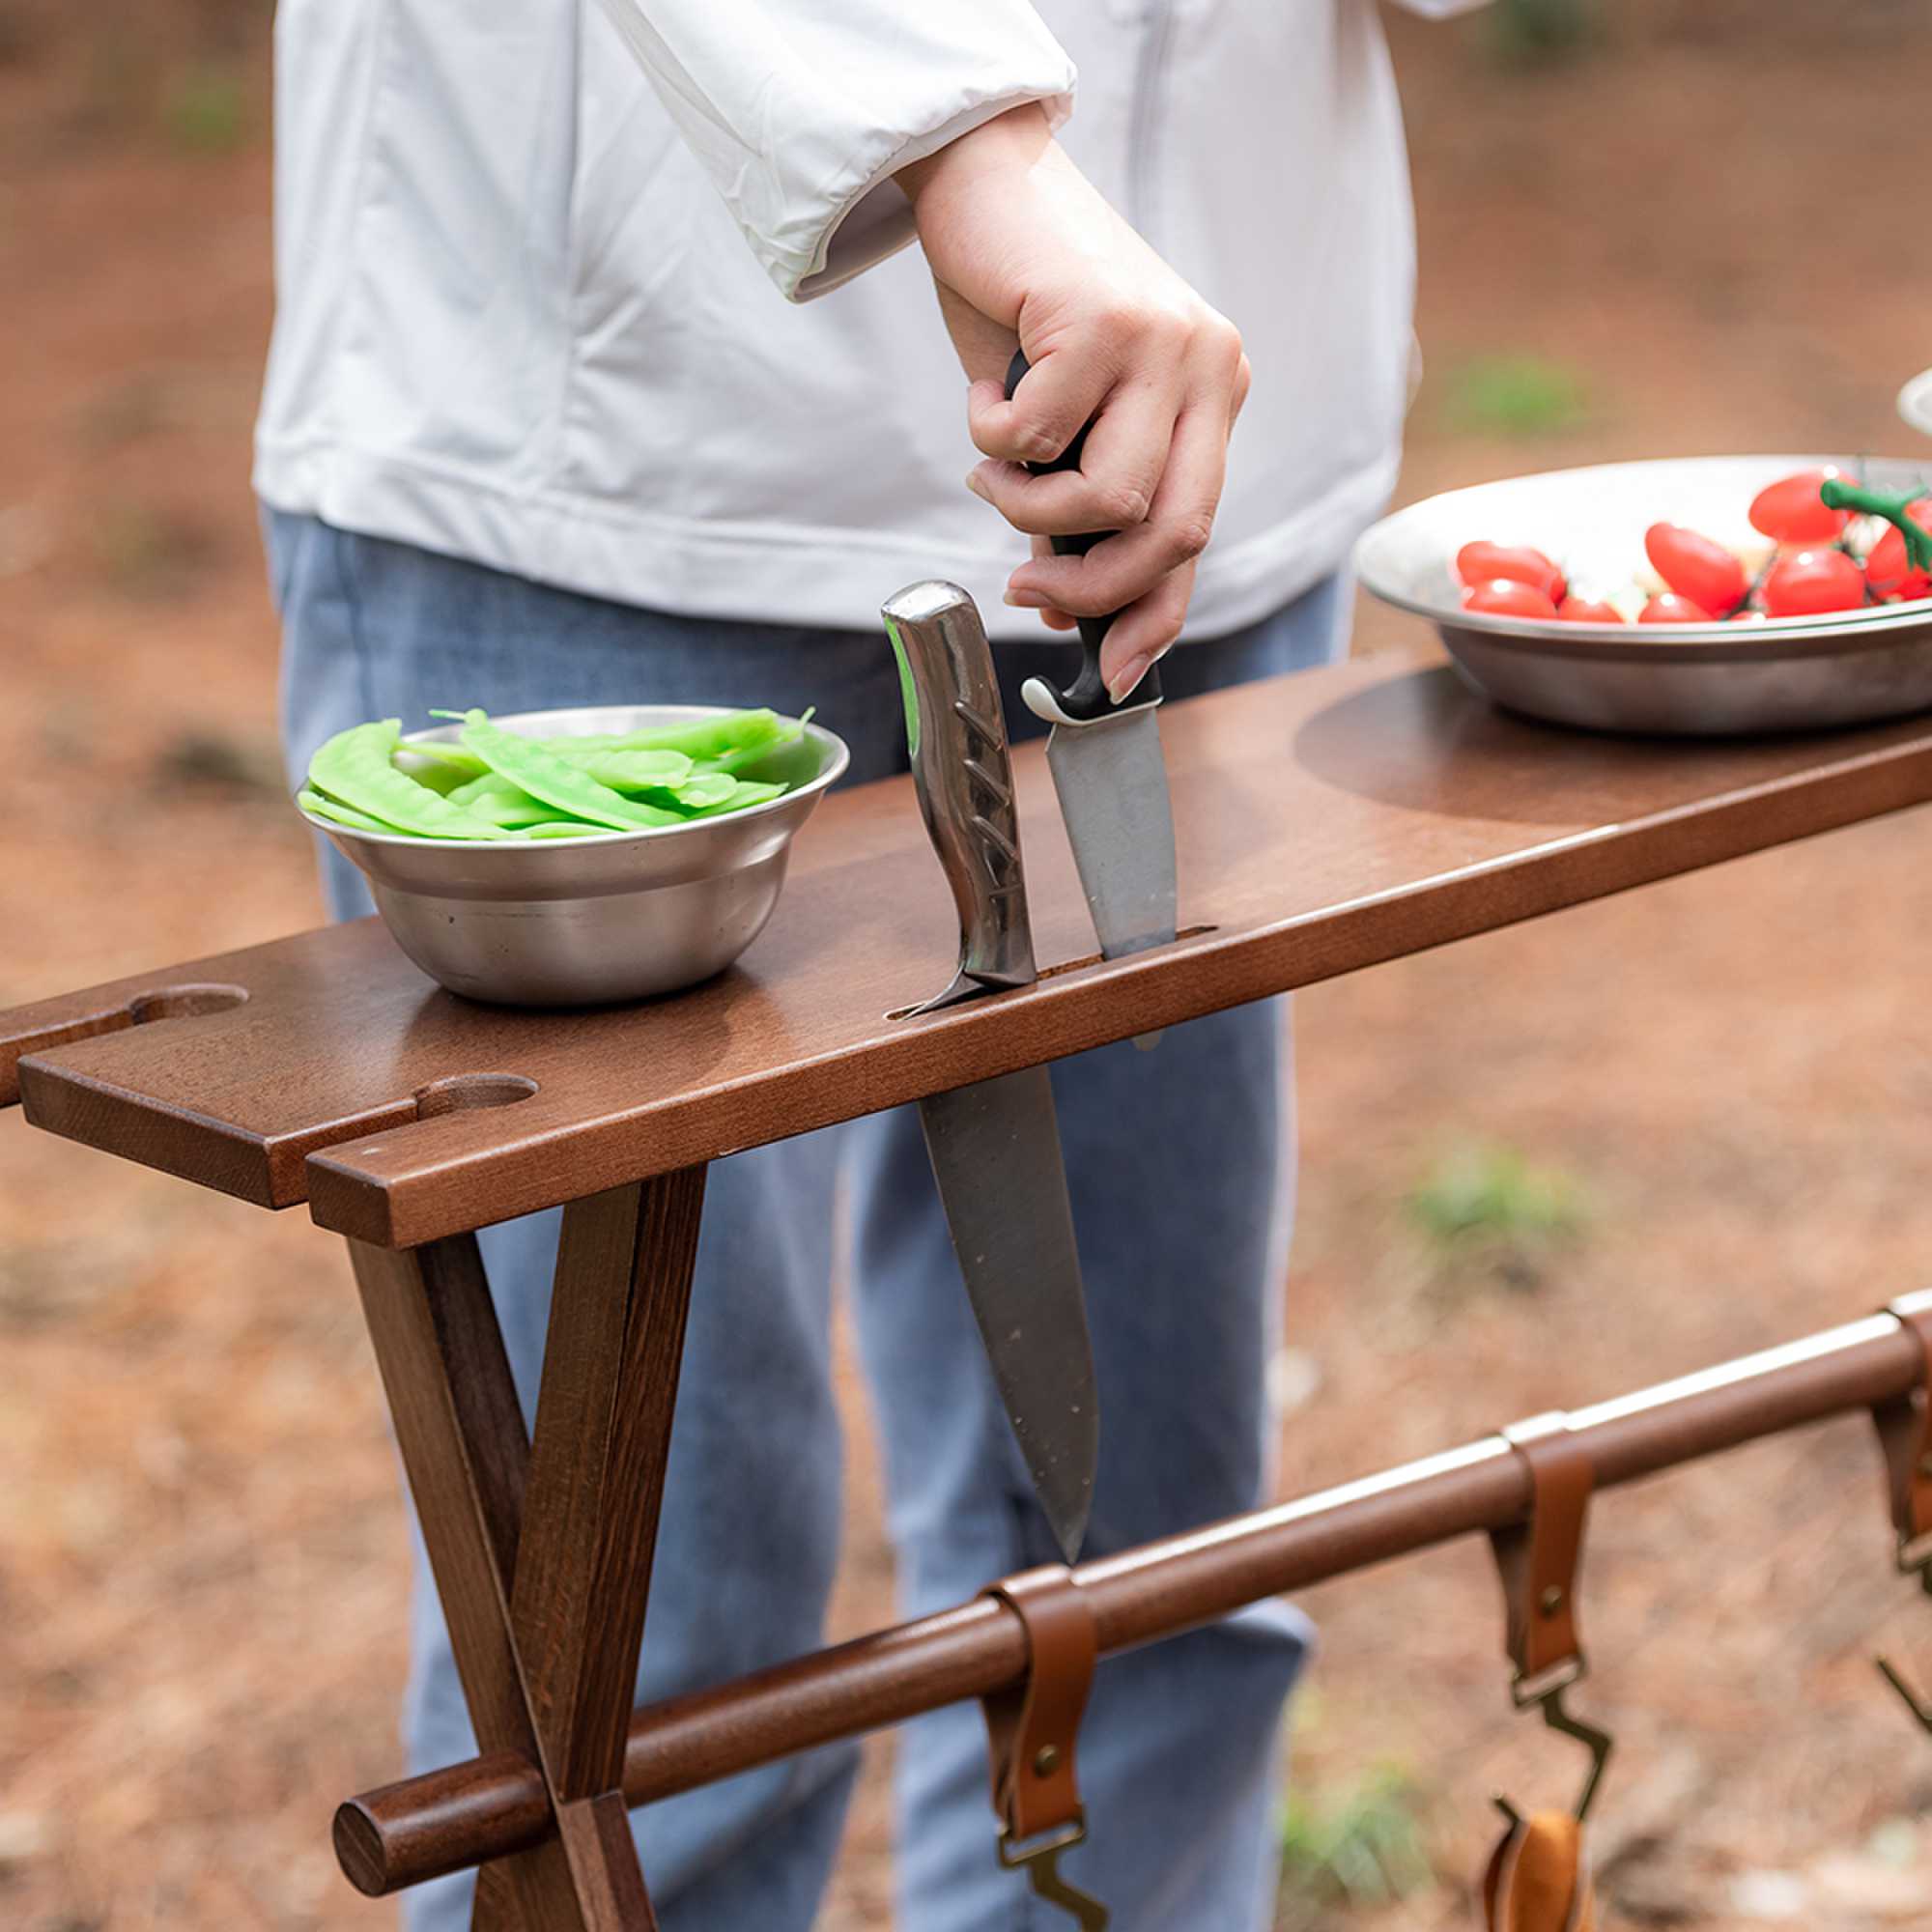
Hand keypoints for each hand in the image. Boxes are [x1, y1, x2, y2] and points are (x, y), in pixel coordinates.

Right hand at [897, 105, 1249, 700]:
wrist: (985, 181)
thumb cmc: (1023, 305)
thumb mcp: (1068, 419)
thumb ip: (1082, 504)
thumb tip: (1067, 610)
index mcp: (1214, 393)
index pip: (1199, 531)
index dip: (1156, 613)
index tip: (1113, 668)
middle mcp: (1209, 365)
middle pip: (1172, 531)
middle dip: (1092, 585)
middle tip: (1026, 586)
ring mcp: (1164, 340)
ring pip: (1110, 497)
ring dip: (1029, 507)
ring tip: (994, 468)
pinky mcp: (1103, 320)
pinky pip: (1040, 438)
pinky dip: (993, 439)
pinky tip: (985, 397)